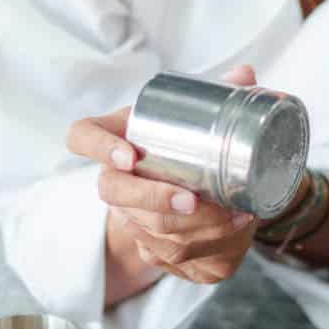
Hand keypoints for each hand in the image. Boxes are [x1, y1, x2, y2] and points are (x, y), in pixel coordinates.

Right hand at [65, 65, 259, 287]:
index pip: (82, 135)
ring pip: (145, 230)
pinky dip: (204, 245)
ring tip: (230, 215)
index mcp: (114, 135)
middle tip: (191, 200)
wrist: (191, 191)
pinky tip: (232, 231)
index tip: (131, 157)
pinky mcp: (147, 246)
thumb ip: (220, 93)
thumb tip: (246, 74)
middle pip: (113, 193)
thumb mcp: (199, 116)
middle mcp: (112, 178)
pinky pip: (168, 255)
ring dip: (189, 228)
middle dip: (153, 199)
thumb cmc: (187, 144)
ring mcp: (125, 215)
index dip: (99, 147)